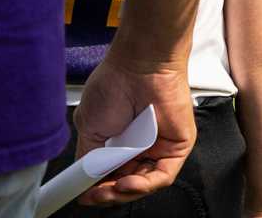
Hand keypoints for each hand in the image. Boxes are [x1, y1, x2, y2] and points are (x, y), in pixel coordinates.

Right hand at [72, 44, 195, 205]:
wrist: (139, 65)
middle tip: (93, 196)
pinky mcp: (178, 146)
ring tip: (108, 190)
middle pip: (127, 185)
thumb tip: (83, 184)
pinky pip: (163, 175)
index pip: (110, 176)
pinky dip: (144, 185)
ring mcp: (160, 147)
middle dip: (108, 195)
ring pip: (145, 184)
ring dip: (124, 193)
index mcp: (120, 143)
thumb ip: (90, 159)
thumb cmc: (114, 87)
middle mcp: (141, 147)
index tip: (83, 195)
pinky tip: (126, 183)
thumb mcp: (90, 129)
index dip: (97, 189)